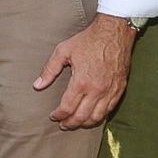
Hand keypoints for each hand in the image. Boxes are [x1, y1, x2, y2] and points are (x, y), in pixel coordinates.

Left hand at [34, 12, 136, 128]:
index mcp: (81, 82)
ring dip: (85, 124)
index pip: (67, 108)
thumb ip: (49, 70)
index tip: (53, 116)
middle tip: (63, 124)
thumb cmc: (88, 40)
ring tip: (76, 123)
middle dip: (70, 124)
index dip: (58, 115)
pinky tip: (92, 115)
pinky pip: (109, 110)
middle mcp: (97, 90)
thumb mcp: (63, 51)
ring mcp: (110, 91)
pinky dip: (99, 117)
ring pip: (97, 117)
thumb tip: (37, 85)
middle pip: (81, 117)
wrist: (114, 32)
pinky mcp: (119, 89)